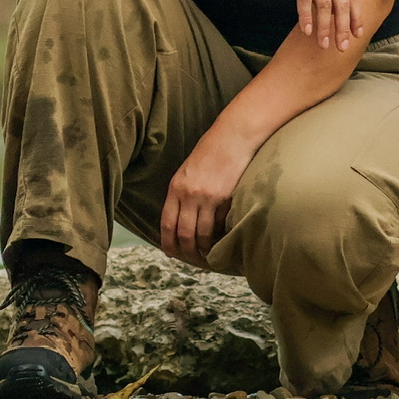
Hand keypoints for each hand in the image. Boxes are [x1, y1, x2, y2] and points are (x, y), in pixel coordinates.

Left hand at [159, 134, 250, 265]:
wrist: (231, 138)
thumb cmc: (209, 153)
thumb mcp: (186, 172)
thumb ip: (181, 194)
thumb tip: (179, 220)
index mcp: (175, 187)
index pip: (167, 223)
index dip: (167, 243)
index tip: (171, 254)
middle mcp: (189, 194)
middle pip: (184, 233)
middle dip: (188, 252)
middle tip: (193, 260)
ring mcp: (207, 197)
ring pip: (202, 234)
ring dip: (205, 249)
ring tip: (209, 256)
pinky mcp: (226, 198)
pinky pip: (220, 225)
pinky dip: (220, 236)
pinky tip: (221, 241)